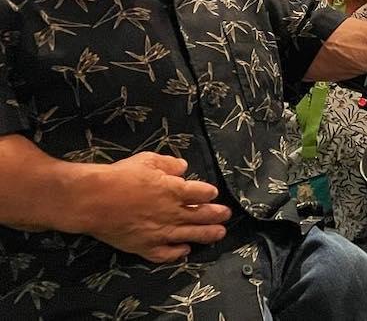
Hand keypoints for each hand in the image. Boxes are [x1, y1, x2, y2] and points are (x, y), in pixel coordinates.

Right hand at [84, 152, 230, 263]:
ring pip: (191, 235)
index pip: (202, 193)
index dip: (209, 192)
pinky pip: (166, 254)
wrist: (92, 200)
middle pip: (202, 215)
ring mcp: (160, 232)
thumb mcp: (147, 160)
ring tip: (220, 233)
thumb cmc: (119, 177)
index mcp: (174, 190)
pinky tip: (185, 251)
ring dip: (207, 234)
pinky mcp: (145, 246)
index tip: (212, 193)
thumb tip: (184, 167)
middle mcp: (172, 212)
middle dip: (217, 215)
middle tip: (226, 215)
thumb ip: (169, 164)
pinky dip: (177, 253)